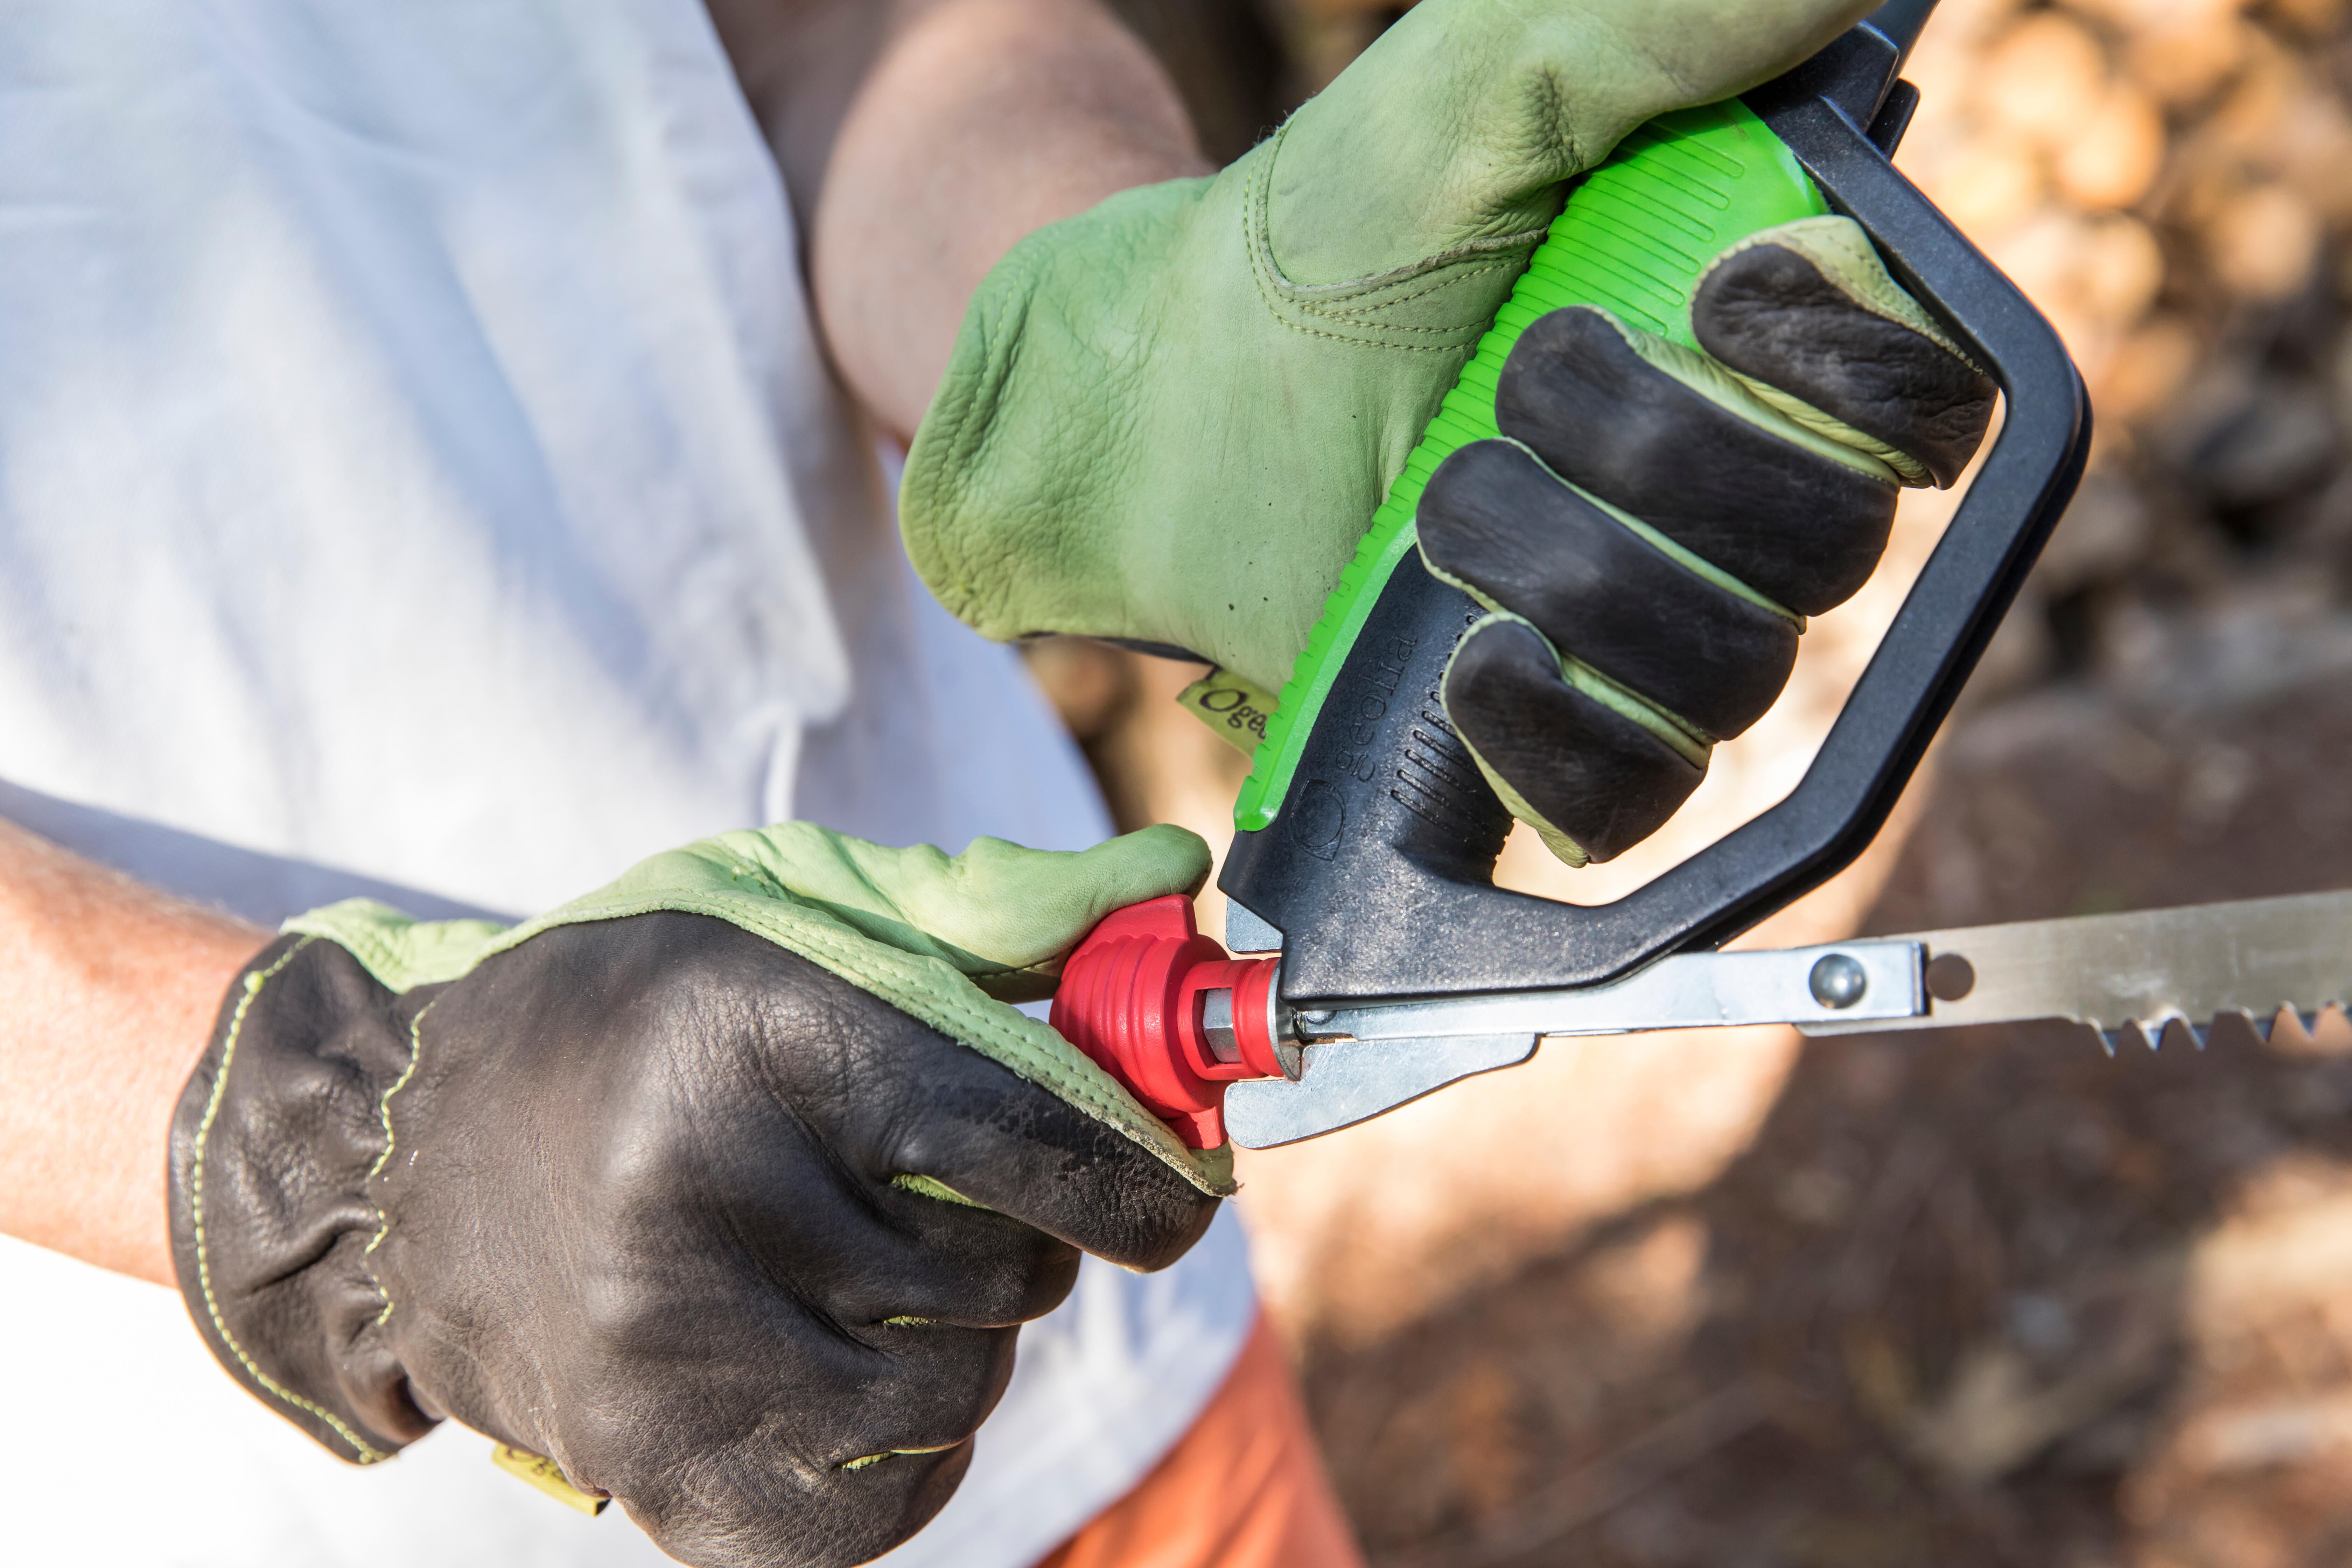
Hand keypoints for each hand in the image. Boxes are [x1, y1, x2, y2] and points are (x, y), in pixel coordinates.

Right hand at [169, 824, 1223, 1567]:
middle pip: (1002, 1272)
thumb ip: (1000, 908)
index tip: (1177, 1189)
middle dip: (1023, 1239)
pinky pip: (875, 1511)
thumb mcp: (799, 905)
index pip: (1026, 1135)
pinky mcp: (647, 1463)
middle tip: (953, 1195)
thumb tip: (1177, 887)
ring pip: (952, 1393)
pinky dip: (909, 1451)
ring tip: (881, 1269)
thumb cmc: (641, 1003)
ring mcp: (666, 1352)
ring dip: (964, 1340)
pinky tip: (856, 1366)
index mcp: (756, 1038)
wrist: (409, 1142)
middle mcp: (703, 1197)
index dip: (1141, 1173)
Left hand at [901, 0, 1992, 863]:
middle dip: (1647, 457)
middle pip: (1831, 551)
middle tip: (1505, 389)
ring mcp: (1654, 639)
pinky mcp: (1561, 747)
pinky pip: (1638, 804)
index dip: (1858, 374)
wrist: (1174, 391)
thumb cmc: (1340, 231)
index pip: (1938, 410)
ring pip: (1732, 675)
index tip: (1716, 296)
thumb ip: (1666, 25)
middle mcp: (1740, 502)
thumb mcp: (1488, 86)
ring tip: (1437, 506)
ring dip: (1567, 571)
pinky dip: (1554, 739)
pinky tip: (1469, 662)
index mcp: (1769, 355)